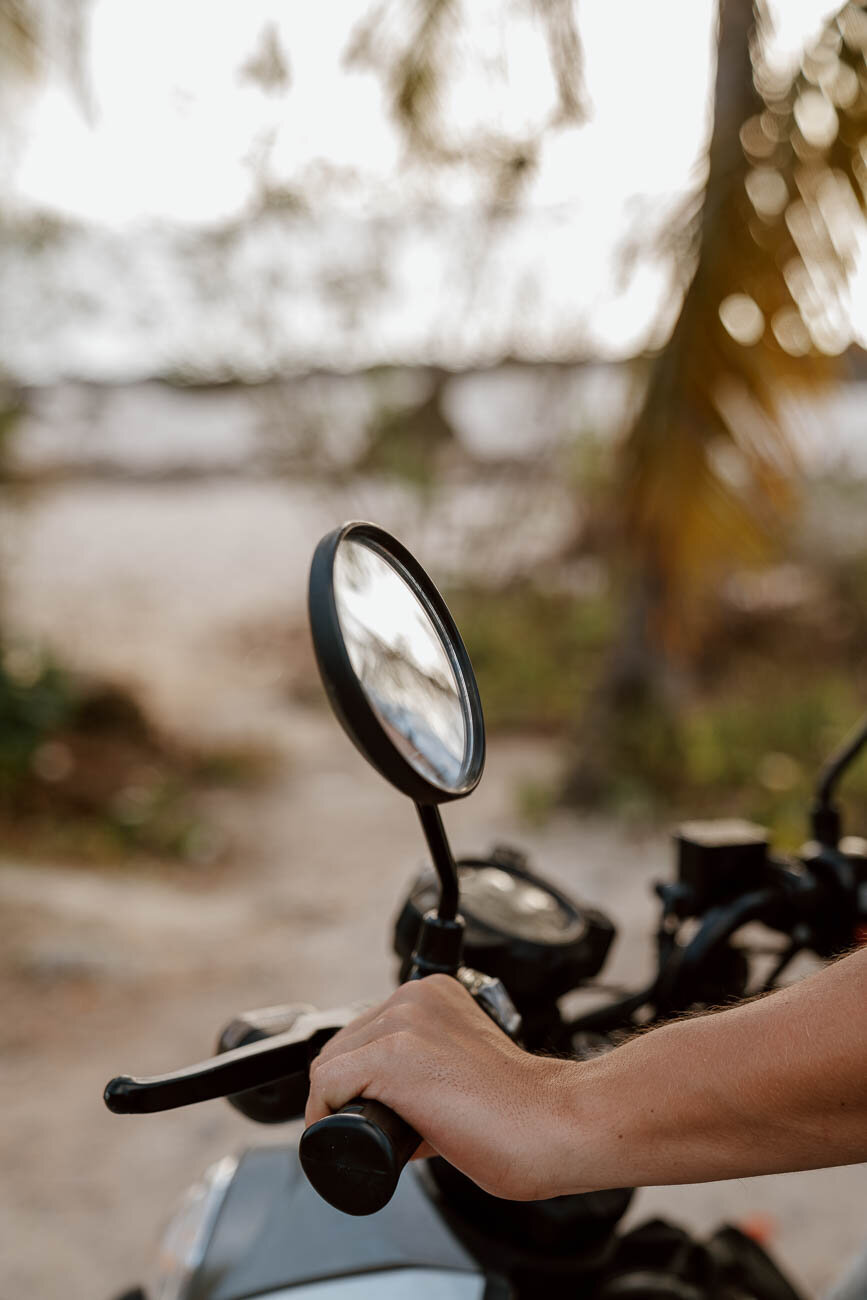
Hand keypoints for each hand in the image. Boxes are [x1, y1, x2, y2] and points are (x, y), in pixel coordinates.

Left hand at [305, 973, 580, 1200]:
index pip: (366, 1032)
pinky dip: (323, 1115)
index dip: (357, 1077)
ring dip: (337, 1106)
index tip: (364, 1107)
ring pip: (331, 1066)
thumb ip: (427, 1075)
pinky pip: (328, 1084)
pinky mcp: (394, 1056)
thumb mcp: (464, 1069)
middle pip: (343, 1047)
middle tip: (366, 1129)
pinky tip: (343, 1135)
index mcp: (433, 994)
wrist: (554, 1124)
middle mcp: (415, 999)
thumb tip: (392, 1109)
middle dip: (346, 1092)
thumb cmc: (523, 1111)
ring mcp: (404, 1024)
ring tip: (367, 1137)